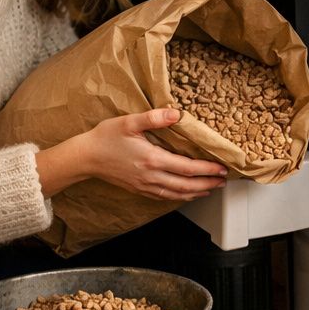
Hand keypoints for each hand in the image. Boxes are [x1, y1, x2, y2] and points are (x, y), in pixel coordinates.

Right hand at [38, 109, 228, 200]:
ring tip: (211, 189)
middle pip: (186, 185)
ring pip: (176, 194)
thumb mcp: (128, 122)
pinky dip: (180, 197)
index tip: (222, 168)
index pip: (187, 168)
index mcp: (152, 159)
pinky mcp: (139, 190)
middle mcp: (151, 176)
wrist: (85, 157)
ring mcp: (145, 186)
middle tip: (223, 181)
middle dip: (207, 183)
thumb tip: (176, 113)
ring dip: (196, 192)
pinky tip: (187, 194)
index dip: (207, 170)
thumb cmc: (105, 138)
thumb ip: (153, 118)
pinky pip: (164, 197)